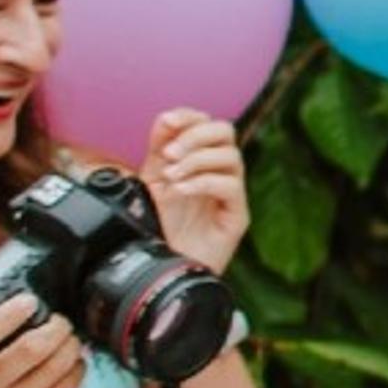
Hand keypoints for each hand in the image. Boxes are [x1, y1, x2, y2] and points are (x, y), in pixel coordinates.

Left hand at [144, 109, 248, 274]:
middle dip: (195, 136)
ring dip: (196, 160)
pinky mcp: (236, 216)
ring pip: (231, 156)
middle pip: (225, 131)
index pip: (206, 123)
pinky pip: (232, 186)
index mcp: (198, 160)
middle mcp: (217, 173)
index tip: (167, 124)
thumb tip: (166, 119)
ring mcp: (229, 195)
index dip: (189, 116)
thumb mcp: (150, 182)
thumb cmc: (158, 231)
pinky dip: (203, 182)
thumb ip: (158, 150)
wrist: (162, 271)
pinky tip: (181, 191)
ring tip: (171, 178)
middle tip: (169, 155)